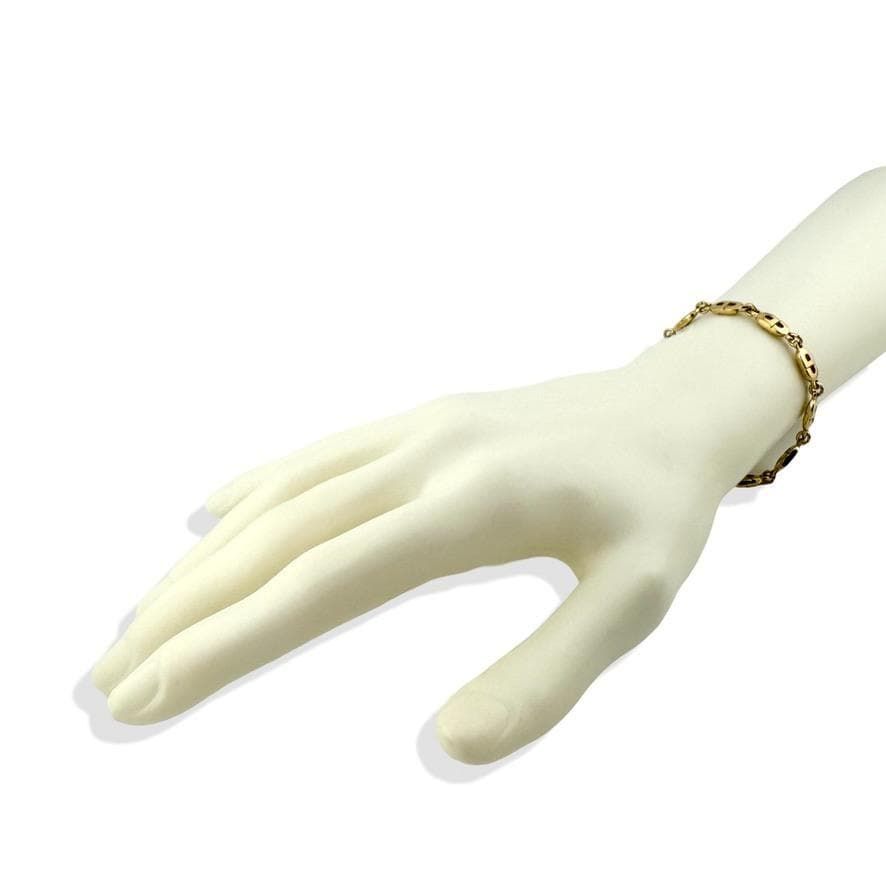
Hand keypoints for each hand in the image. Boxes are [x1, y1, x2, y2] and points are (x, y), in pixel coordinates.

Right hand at [93, 356, 747, 763]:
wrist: (672, 407)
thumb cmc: (657, 507)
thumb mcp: (632, 601)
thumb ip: (547, 673)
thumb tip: (453, 747)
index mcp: (471, 504)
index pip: (322, 583)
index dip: (230, 642)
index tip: (150, 694)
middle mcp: (424, 456)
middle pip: (277, 539)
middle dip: (186, 612)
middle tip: (109, 678)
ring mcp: (415, 430)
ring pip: (282, 495)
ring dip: (204, 560)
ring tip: (141, 618)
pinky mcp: (419, 420)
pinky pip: (318, 454)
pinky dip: (256, 489)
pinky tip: (214, 515)